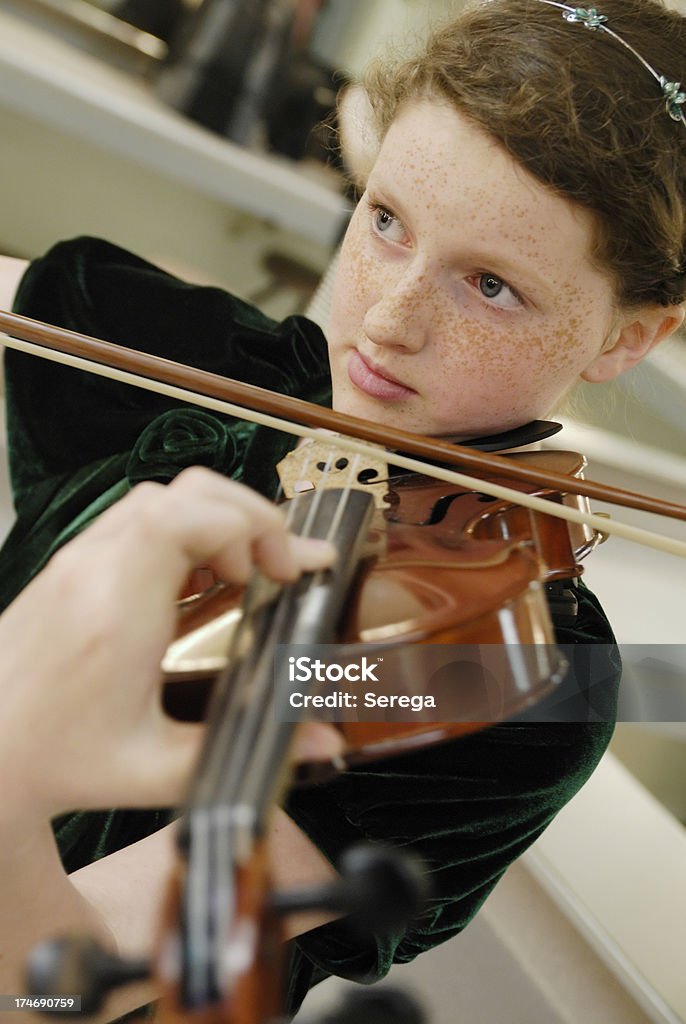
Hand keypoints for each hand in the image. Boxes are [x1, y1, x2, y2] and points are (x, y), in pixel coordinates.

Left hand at [0, 468, 336, 818]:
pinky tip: (199, 582)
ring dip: (216, 523)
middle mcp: (95, 571)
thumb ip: (244, 751)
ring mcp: (79, 561)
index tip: (285, 571)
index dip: (254, 528)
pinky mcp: (73, 565)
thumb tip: (321, 743)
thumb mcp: (156, 769)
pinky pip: (138, 519)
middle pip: (186, 494)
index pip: (190, 518)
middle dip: (249, 520)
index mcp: (117, 611)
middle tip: (274, 572)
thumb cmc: (52, 759)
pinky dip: (184, 533)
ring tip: (241, 576)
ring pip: (162, 498)